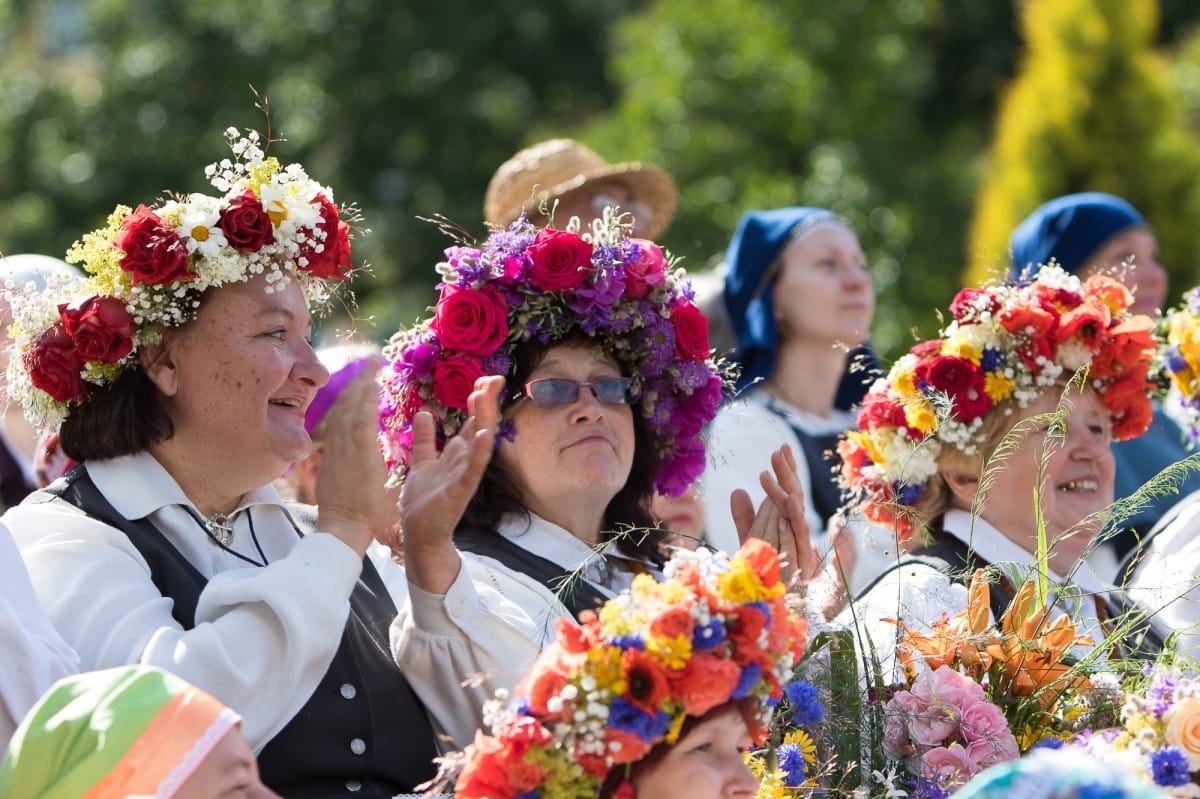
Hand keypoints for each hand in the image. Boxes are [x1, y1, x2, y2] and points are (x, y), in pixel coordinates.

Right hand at [315, 362, 387, 557]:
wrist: (343, 526)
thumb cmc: (348, 511)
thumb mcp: (343, 480)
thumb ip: (347, 464)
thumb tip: (350, 458)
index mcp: (335, 451)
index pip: (340, 416)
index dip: (348, 395)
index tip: (358, 378)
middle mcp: (337, 445)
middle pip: (343, 404)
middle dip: (354, 381)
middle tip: (366, 361)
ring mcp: (345, 448)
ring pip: (350, 407)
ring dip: (361, 383)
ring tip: (372, 363)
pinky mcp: (358, 454)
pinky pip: (361, 421)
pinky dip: (366, 401)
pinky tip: (374, 384)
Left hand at [401, 375, 503, 592]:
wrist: (419, 534)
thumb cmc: (424, 502)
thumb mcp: (422, 463)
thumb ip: (426, 440)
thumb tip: (424, 413)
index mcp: (457, 454)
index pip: (472, 421)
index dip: (478, 400)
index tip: (484, 379)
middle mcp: (465, 461)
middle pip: (480, 426)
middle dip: (486, 402)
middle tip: (494, 379)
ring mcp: (465, 476)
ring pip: (479, 443)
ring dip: (484, 420)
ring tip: (487, 396)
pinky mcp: (460, 491)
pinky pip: (473, 469)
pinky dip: (480, 452)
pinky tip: (486, 436)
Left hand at [730, 444, 814, 585]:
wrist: (776, 611)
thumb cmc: (766, 575)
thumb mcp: (751, 542)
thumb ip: (746, 518)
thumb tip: (737, 490)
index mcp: (787, 526)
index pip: (788, 493)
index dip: (786, 472)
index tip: (781, 447)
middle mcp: (795, 537)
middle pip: (794, 502)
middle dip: (788, 477)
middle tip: (778, 452)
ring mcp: (797, 554)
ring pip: (796, 525)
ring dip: (791, 505)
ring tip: (784, 482)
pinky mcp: (796, 574)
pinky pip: (794, 553)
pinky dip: (790, 537)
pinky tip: (782, 521)